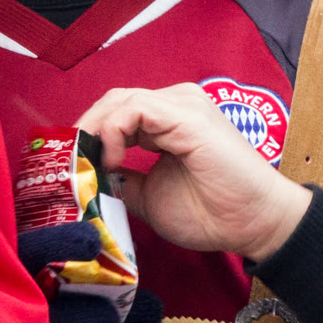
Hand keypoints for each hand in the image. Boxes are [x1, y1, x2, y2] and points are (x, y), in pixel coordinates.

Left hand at [74, 84, 311, 260]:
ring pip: (120, 100)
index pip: (117, 111)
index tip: (71, 166)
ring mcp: (183, 105)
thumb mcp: (150, 196)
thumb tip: (91, 176)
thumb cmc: (213, 212)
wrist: (254, 223)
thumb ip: (123, 180)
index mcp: (170, 119)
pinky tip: (112, 159)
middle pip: (114, 100)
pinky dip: (113, 131)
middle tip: (69, 164)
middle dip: (85, 130)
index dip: (89, 135)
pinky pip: (134, 109)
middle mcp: (177, 103)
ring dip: (95, 131)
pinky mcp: (186, 115)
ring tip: (89, 164)